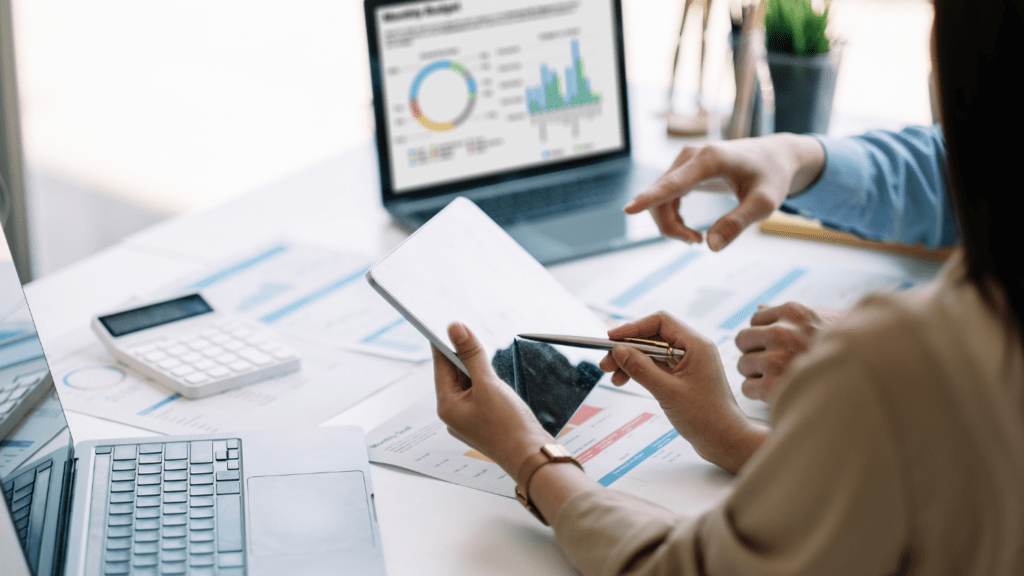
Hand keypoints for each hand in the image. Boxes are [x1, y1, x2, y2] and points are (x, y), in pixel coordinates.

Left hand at [432, 322, 553, 475]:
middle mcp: (454, 414)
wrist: (533, 457)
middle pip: (454, 374)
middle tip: (471, 332)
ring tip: (485, 354)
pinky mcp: (484, 422)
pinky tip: (496, 378)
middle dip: (463, 355)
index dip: (444, 342)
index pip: (440, 366)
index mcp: (447, 406)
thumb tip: (455, 328)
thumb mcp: (489, 384)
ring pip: (468, 384)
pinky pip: (480, 394)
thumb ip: (471, 354)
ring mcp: (469, 420)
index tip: (447, 322)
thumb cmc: (509, 427)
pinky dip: (486, 382)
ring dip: (476, 368)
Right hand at [599, 312, 765, 472]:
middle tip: (606, 363)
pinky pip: (657, 365)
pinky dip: (640, 371)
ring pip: (652, 352)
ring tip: (613, 376)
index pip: (659, 322)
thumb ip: (641, 369)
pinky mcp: (684, 376)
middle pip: (653, 336)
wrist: (726, 441)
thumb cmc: (706, 418)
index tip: (611, 339)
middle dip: (627, 347)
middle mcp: (693, 349)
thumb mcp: (668, 392)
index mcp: (696, 345)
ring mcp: (689, 363)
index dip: (632, 328)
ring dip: (631, 361)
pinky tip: (626, 380)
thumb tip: (619, 351)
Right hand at [624, 134, 824, 249]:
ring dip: (670, 225)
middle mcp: (691, 156)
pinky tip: (690, 229)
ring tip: (698, 239)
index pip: (674, 183)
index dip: (650, 198)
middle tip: (697, 242)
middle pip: (661, 197)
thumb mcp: (765, 203)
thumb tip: (711, 246)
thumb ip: (738, 223)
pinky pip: (664, 197)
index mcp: (710, 159)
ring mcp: (684, 161)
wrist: (774, 156)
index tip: (628, 209)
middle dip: (671, 227)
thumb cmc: (772, 177)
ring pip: (659, 199)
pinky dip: (672, 218)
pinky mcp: (682, 169)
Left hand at [735, 303, 843, 400]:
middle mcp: (782, 332)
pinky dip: (757, 393)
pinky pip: (747, 388)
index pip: (756, 319)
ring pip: (743, 365)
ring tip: (779, 379)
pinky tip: (777, 392)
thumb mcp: (821, 320)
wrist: (869, 376)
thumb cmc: (846, 350)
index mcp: (794, 312)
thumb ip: (790, 315)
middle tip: (773, 364)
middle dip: (755, 352)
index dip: (764, 335)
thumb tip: (759, 307)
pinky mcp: (773, 386)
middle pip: (743, 340)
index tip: (777, 346)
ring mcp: (776, 359)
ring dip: (756, 374)